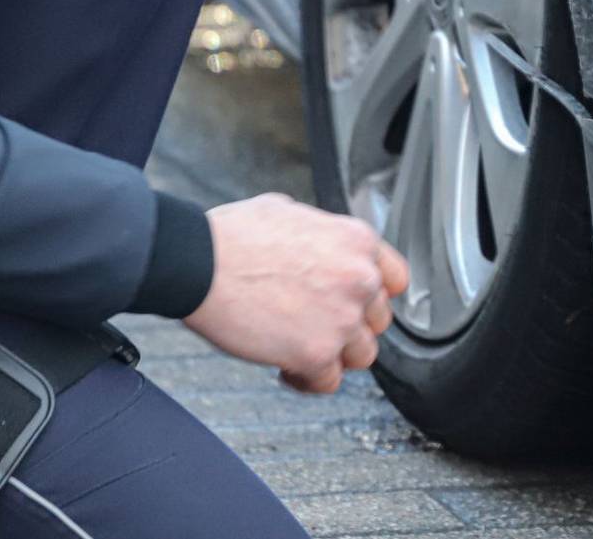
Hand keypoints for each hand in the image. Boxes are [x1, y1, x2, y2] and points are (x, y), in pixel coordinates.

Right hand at [184, 193, 407, 394]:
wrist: (197, 262)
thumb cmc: (231, 236)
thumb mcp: (290, 211)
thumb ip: (321, 235)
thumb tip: (319, 245)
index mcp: (357, 242)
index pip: (396, 280)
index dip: (372, 296)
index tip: (356, 305)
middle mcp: (359, 279)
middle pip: (378, 320)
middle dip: (349, 326)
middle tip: (316, 326)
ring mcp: (342, 318)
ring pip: (362, 355)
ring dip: (334, 355)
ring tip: (302, 349)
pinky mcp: (316, 353)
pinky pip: (329, 382)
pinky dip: (308, 380)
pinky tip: (285, 368)